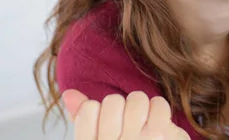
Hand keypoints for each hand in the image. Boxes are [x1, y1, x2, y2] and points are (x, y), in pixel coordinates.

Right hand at [62, 89, 189, 139]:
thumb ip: (83, 118)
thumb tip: (69, 94)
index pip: (88, 110)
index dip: (98, 109)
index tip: (107, 125)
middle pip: (113, 101)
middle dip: (122, 107)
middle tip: (127, 124)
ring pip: (136, 99)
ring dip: (142, 106)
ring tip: (143, 123)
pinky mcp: (160, 136)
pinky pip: (158, 104)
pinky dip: (160, 109)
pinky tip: (159, 124)